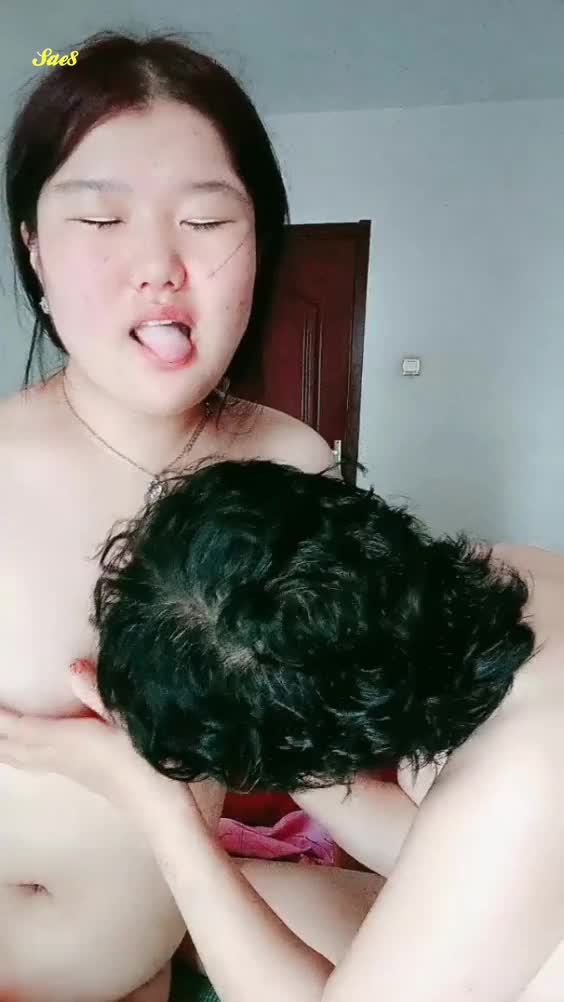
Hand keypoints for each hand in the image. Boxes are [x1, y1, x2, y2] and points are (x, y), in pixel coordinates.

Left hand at [0, 660, 169, 811]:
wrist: (159, 809)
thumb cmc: (147, 763)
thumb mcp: (129, 721)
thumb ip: (98, 694)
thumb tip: (71, 668)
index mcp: (68, 741)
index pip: (22, 728)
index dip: (1, 718)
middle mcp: (61, 757)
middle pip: (16, 747)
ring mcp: (69, 769)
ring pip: (24, 758)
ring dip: (5, 747)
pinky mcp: (79, 776)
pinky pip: (35, 763)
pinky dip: (19, 753)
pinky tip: (26, 750)